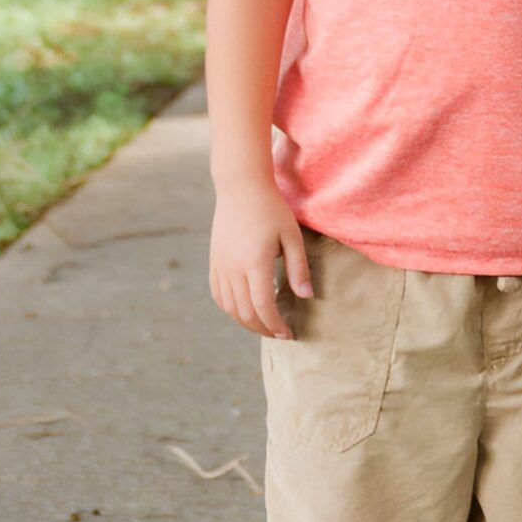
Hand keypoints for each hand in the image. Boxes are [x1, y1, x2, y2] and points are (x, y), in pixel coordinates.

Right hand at [210, 176, 310, 337]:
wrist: (240, 187)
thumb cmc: (271, 209)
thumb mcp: (292, 236)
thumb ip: (299, 268)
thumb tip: (306, 297)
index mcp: (254, 262)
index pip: (262, 306)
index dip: (275, 326)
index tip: (289, 334)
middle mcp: (233, 268)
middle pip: (245, 312)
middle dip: (263, 329)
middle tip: (280, 333)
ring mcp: (220, 266)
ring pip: (229, 308)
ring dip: (247, 322)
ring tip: (265, 325)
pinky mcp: (214, 262)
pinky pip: (218, 295)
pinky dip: (231, 309)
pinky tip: (244, 310)